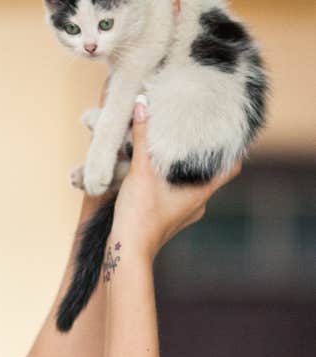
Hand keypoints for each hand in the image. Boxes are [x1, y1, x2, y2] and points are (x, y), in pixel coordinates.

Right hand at [113, 97, 241, 258]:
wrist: (124, 252)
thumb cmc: (140, 216)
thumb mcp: (141, 172)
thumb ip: (142, 138)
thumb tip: (143, 104)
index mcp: (201, 193)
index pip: (230, 167)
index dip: (232, 150)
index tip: (226, 132)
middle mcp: (197, 205)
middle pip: (208, 174)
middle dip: (200, 156)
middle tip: (193, 133)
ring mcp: (181, 215)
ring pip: (189, 186)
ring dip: (181, 170)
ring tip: (170, 149)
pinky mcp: (165, 220)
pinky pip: (174, 196)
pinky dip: (168, 183)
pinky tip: (153, 173)